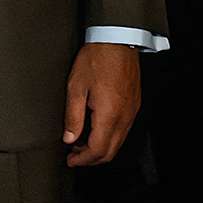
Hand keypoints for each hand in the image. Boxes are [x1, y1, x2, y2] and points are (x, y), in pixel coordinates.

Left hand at [63, 42, 140, 166]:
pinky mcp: (134, 105)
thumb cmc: (96, 60)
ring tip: (79, 143)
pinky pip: (123, 130)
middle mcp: (125, 117)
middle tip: (73, 155)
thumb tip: (69, 138)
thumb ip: (73, 116)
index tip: (70, 160)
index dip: (82, 160)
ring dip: (100, 148)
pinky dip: (108, 136)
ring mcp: (132, 112)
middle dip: (91, 158)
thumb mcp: (76, 87)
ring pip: (118, 142)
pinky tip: (94, 129)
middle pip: (110, 151)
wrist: (117, 42)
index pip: (98, 150)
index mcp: (110, 115)